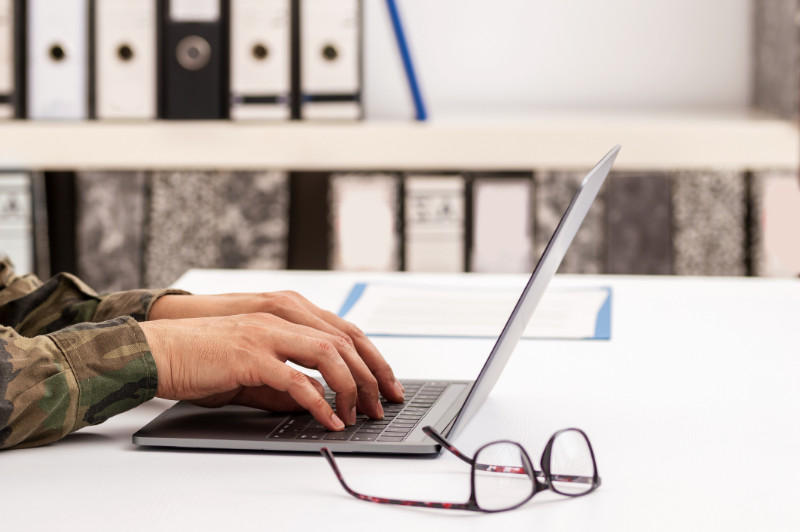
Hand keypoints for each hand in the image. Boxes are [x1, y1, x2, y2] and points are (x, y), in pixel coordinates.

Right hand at [147, 292, 404, 420]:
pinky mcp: (250, 355)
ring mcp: (267, 333)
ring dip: (350, 387)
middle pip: (346, 341)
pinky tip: (328, 420)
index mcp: (285, 314)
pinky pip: (297, 380)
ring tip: (358, 414)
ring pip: (329, 355)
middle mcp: (281, 317)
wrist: (156, 351)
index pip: (344, 331)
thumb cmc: (200, 358)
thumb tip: (313, 401)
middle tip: (382, 405)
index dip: (371, 358)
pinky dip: (319, 402)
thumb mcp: (252, 369)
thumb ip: (284, 381)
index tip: (386, 384)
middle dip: (371, 375)